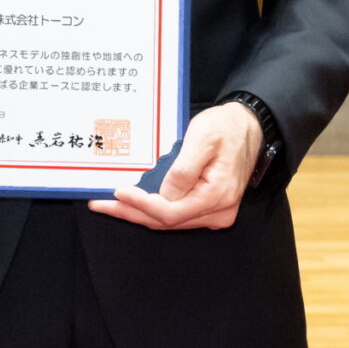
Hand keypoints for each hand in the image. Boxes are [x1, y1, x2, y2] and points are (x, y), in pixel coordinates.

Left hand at [90, 102, 261, 231]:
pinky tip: (133, 202)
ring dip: (138, 213)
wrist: (248, 126)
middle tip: (100, 204)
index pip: (169, 211)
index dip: (140, 205)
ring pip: (168, 220)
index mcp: (216, 196)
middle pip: (165, 221)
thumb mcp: (202, 140)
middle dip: (131, 213)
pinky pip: (175, 213)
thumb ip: (183, 171)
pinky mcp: (208, 207)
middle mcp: (217, 211)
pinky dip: (152, 209)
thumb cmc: (226, 128)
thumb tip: (163, 196)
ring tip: (109, 205)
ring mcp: (214, 212)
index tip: (117, 192)